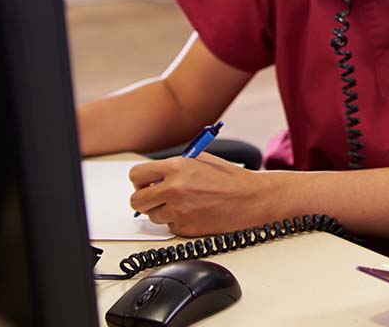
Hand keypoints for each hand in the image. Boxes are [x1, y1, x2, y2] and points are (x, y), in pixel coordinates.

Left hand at [128, 153, 281, 234]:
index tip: (146, 184)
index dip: (140, 181)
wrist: (252, 199)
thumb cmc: (231, 180)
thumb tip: (155, 175)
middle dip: (145, 199)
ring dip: (163, 212)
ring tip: (185, 204)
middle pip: (137, 200)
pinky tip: (196, 213)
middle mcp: (173, 189)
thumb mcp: (202, 160)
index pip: (136, 175)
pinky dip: (178, 222)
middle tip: (158, 198)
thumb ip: (175, 166)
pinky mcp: (184, 227)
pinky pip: (169, 226)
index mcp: (176, 167)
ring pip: (152, 216)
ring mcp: (178, 210)